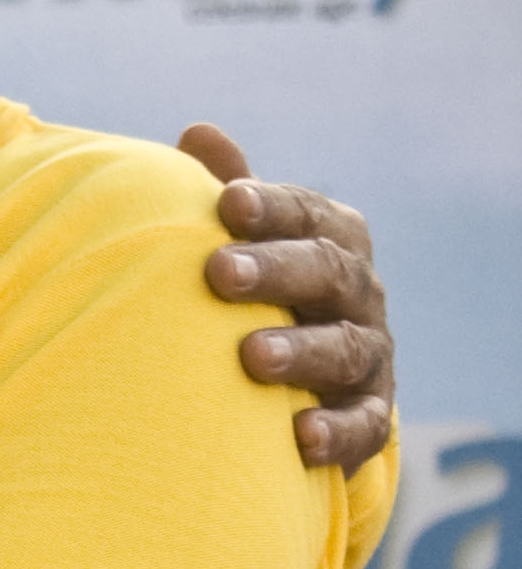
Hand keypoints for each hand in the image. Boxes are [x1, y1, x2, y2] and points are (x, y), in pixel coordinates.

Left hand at [180, 124, 393, 472]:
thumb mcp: (250, 242)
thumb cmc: (263, 294)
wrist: (304, 381)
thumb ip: (229, 193)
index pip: (307, 214)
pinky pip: (362, 423)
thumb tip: (197, 133)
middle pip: (326, 271)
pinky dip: (336, 430)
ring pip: (344, 346)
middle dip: (274, 270)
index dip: (270, 208)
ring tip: (251, 357)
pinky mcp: (368, 415)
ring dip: (299, 350)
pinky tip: (300, 435)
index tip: (226, 202)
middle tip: (219, 273)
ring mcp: (369, 353)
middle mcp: (359, 291)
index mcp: (333, 239)